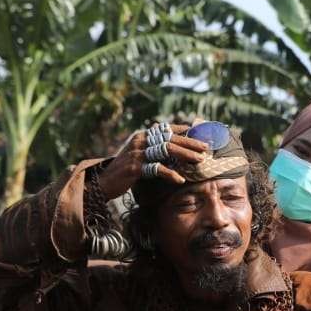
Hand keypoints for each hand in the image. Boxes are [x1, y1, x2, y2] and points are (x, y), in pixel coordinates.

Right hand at [94, 124, 209, 199]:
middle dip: (190, 143)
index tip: (201, 136)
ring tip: (199, 160)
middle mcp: (141, 140)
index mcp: (143, 135)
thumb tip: (177, 149)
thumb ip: (155, 150)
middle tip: (206, 148)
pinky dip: (170, 174)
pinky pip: (156, 169)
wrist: (104, 182)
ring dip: (185, 155)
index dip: (185, 132)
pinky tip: (180, 179)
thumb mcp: (141, 156)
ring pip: (166, 150)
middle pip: (170, 138)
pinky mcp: (134, 167)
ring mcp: (137, 153)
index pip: (168, 129)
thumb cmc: (126, 171)